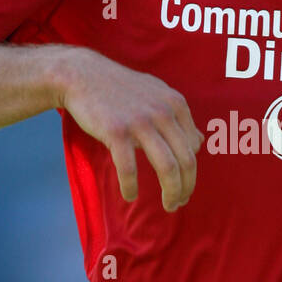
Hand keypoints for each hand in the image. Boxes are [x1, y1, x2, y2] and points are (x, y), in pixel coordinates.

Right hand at [59, 49, 204, 211]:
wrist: (82, 75)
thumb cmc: (120, 89)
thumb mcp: (157, 95)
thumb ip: (178, 118)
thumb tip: (199, 142)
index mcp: (175, 104)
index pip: (193, 147)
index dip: (191, 171)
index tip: (184, 185)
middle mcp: (163, 112)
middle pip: (186, 160)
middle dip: (186, 187)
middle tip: (179, 202)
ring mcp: (140, 121)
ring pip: (167, 167)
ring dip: (171, 192)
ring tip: (168, 206)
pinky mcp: (116, 131)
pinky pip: (130, 168)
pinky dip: (131, 187)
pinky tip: (130, 195)